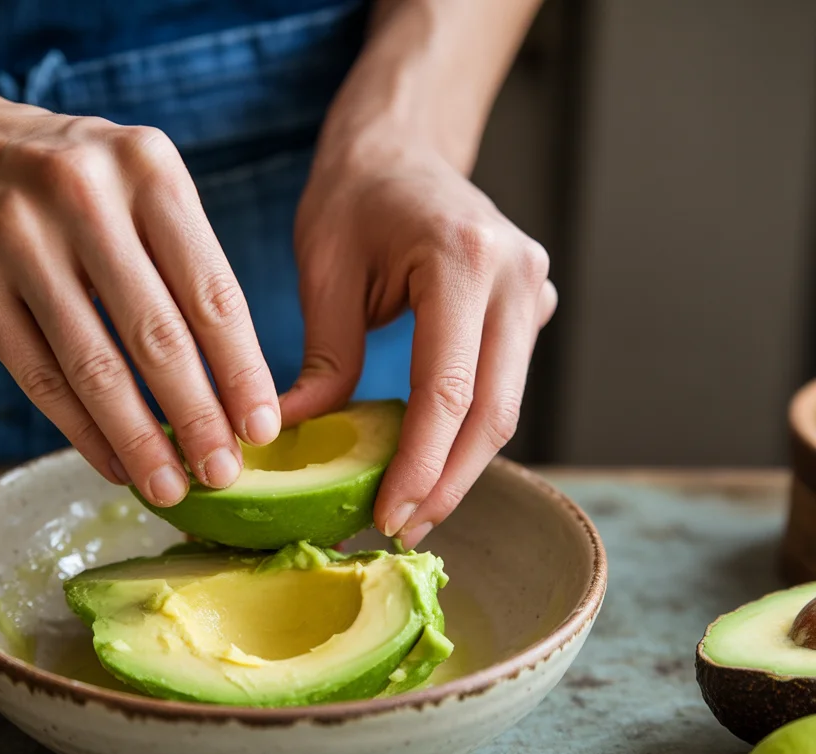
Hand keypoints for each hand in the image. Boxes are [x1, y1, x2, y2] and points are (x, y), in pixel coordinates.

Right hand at [0, 101, 281, 502]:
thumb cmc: (68, 177)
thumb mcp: (138, 181)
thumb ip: (185, 261)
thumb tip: (234, 383)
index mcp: (148, 169)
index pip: (212, 292)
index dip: (241, 372)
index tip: (262, 430)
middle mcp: (84, 196)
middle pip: (158, 336)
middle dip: (198, 418)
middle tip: (223, 473)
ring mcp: (19, 240)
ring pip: (94, 367)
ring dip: (138, 440)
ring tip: (170, 487)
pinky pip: (38, 377)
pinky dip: (81, 431)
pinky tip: (113, 463)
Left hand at [285, 143, 555, 548]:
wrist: (403, 147)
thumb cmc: (354, 198)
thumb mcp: (324, 271)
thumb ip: (323, 363)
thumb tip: (295, 444)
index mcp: (464, 258)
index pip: (448, 390)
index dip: (421, 466)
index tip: (388, 517)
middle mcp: (516, 276)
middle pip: (492, 413)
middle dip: (447, 484)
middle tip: (402, 531)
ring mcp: (533, 290)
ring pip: (506, 408)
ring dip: (461, 467)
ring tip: (414, 511)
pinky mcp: (530, 307)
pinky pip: (503, 386)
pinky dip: (468, 432)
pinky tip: (432, 464)